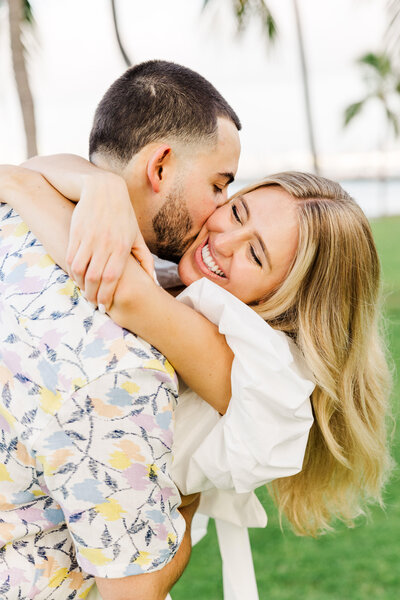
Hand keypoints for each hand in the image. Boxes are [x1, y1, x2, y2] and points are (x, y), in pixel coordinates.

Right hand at [66, 172, 153, 308]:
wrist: (103, 189)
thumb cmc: (123, 216)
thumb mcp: (137, 236)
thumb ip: (145, 260)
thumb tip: (153, 282)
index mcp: (121, 247)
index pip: (112, 278)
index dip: (107, 296)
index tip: (105, 307)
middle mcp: (105, 243)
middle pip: (95, 278)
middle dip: (92, 295)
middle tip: (93, 303)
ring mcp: (89, 238)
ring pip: (80, 270)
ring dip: (81, 284)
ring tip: (85, 291)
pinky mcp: (76, 233)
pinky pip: (71, 257)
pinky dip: (72, 271)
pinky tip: (77, 277)